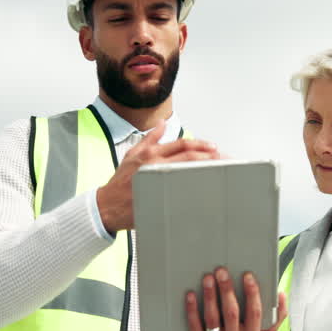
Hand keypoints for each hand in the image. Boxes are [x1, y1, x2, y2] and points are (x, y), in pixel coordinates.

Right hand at [96, 125, 219, 232]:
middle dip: (209, 156)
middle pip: (189, 157)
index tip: (214, 147)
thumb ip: (150, 138)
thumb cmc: (120, 182)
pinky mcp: (158, 197)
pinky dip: (194, 188)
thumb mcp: (132, 154)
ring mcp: (157, 181)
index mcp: (150, 153)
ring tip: (220, 170)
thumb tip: (163, 125)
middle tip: (223, 158)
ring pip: (188, 172)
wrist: (108, 205)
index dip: (200, 145)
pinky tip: (206, 189)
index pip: (182, 145)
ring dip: (206, 170)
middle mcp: (154, 165)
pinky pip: (181, 192)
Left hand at [186, 267, 286, 330]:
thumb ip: (277, 316)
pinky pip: (195, 325)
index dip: (252, 293)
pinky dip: (193, 309)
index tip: (247, 276)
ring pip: (213, 318)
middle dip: (227, 290)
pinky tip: (192, 295)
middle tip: (222, 272)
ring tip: (208, 279)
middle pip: (231, 313)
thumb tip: (281, 294)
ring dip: (210, 296)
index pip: (255, 313)